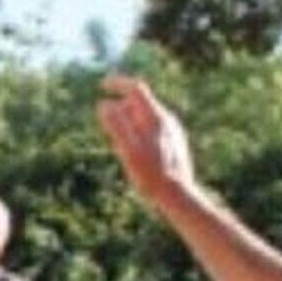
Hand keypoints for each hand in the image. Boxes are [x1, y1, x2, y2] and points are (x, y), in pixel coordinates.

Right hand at [96, 74, 196, 208]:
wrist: (179, 196)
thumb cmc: (151, 175)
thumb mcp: (128, 150)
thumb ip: (116, 125)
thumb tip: (103, 104)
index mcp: (157, 118)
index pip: (136, 89)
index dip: (118, 84)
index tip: (102, 86)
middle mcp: (168, 120)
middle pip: (139, 104)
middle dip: (120, 110)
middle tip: (107, 129)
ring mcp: (173, 131)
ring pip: (145, 118)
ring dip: (128, 124)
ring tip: (120, 147)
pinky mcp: (175, 143)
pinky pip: (152, 130)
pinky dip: (138, 133)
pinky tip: (135, 156)